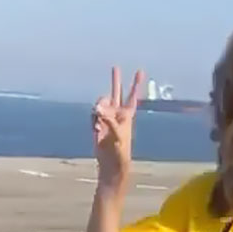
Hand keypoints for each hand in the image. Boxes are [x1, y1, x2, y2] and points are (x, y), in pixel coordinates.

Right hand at [93, 67, 144, 187]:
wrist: (111, 164)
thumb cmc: (120, 152)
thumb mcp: (118, 136)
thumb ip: (108, 120)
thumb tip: (98, 109)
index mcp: (127, 116)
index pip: (133, 97)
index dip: (136, 84)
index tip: (140, 71)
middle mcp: (117, 114)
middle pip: (117, 93)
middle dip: (116, 80)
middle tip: (116, 67)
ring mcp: (106, 118)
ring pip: (101, 102)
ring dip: (99, 108)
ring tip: (99, 119)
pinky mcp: (97, 124)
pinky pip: (92, 114)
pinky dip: (92, 120)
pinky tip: (95, 129)